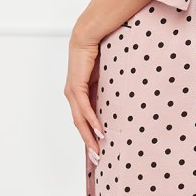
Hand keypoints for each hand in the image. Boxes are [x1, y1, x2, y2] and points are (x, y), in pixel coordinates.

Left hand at [65, 25, 104, 158]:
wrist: (88, 35)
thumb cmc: (99, 52)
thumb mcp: (105, 77)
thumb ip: (109, 90)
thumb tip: (123, 101)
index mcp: (80, 94)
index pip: (84, 120)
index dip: (90, 136)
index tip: (99, 151)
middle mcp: (73, 95)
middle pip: (80, 125)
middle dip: (89, 144)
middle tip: (98, 160)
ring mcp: (72, 92)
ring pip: (80, 120)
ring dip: (89, 136)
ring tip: (98, 151)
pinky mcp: (75, 86)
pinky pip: (84, 108)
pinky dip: (91, 120)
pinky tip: (98, 130)